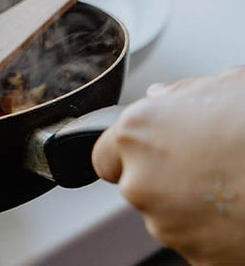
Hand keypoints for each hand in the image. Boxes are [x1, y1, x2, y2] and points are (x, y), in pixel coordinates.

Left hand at [92, 67, 244, 264]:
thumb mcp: (225, 86)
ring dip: (185, 202)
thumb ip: (179, 93)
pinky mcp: (194, 254)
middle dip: (160, 176)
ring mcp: (165, 222)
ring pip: (164, 213)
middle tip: (203, 163)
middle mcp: (139, 181)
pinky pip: (193, 238)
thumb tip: (161, 97)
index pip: (104, 155)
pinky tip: (238, 206)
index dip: (126, 154)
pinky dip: (209, 228)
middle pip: (135, 184)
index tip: (147, 153)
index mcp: (137, 134)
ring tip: (230, 182)